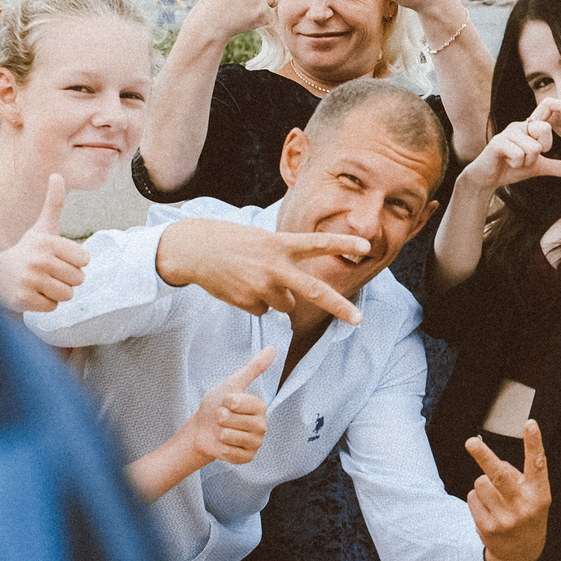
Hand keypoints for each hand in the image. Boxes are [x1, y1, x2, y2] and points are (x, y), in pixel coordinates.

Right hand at [0, 176, 89, 312]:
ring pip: (67, 295)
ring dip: (56, 292)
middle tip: (46, 273)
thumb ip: (54, 202)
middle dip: (65, 279)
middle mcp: (38, 259)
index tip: (55, 259)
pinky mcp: (23, 299)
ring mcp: (30, 280)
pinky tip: (30, 293)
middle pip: (78, 279)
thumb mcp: (41, 227)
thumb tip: (57, 174)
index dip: (73, 262)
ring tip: (39, 283)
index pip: (85, 260)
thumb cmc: (26, 250)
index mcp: (48, 241)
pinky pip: (53, 307)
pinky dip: (44, 304)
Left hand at [142, 346, 276, 495]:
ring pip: (230, 437)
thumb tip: (272, 349)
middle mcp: (262, 425)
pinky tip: (223, 444)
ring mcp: (256, 443)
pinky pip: (230, 453)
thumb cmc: (217, 404)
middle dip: (220, 418)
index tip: (225, 402)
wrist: (203, 429)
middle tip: (221, 418)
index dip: (226, 401)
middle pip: (232, 420)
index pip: (239, 402)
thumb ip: (254, 368)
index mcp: (260, 407)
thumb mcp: (232, 383)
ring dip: (219, 433)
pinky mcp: (248, 458)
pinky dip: (221, 449)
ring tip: (221, 431)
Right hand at [157, 218, 369, 323]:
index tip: (366, 245)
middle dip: (339, 307)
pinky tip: (238, 287)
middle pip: (314, 290)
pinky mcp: (247, 302)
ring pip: (285, 305)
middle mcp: (275, 266)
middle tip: (359, 320)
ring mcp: (262, 286)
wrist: (193, 250)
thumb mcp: (262, 240)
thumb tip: (292, 297)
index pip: (318, 243)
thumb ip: (283, 259)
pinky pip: (263, 310)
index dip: (343, 243)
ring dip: (275, 297)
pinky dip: (255, 303)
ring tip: (251, 278)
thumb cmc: (231, 241)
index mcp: (281, 244)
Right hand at [460, 100, 560, 191]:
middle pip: (545, 129)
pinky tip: (508, 162)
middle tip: (529, 156)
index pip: (548, 105)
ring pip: (533, 148)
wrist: (488, 178)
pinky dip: (517, 165)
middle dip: (542, 149)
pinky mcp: (498, 142)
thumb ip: (560, 168)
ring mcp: (508, 132)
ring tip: (515, 161)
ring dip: (527, 162)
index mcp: (531, 126)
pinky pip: (520, 155)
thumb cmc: (512, 167)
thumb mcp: (540, 167)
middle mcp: (520, 125)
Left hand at [464, 420, 551, 560]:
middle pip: (499, 475)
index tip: (530, 423)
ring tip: (495, 498)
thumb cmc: (528, 514)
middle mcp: (523, 505)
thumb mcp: (535, 497)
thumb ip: (521, 478)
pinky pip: (472, 497)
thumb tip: (494, 463)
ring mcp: (504, 517)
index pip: (537, 463)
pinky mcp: (487, 526)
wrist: (521, 553)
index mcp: (539, 493)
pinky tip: (488, 510)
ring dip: (484, 485)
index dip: (534, 442)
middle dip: (484, 456)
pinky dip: (477, 499)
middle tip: (471, 442)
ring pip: (480, 483)